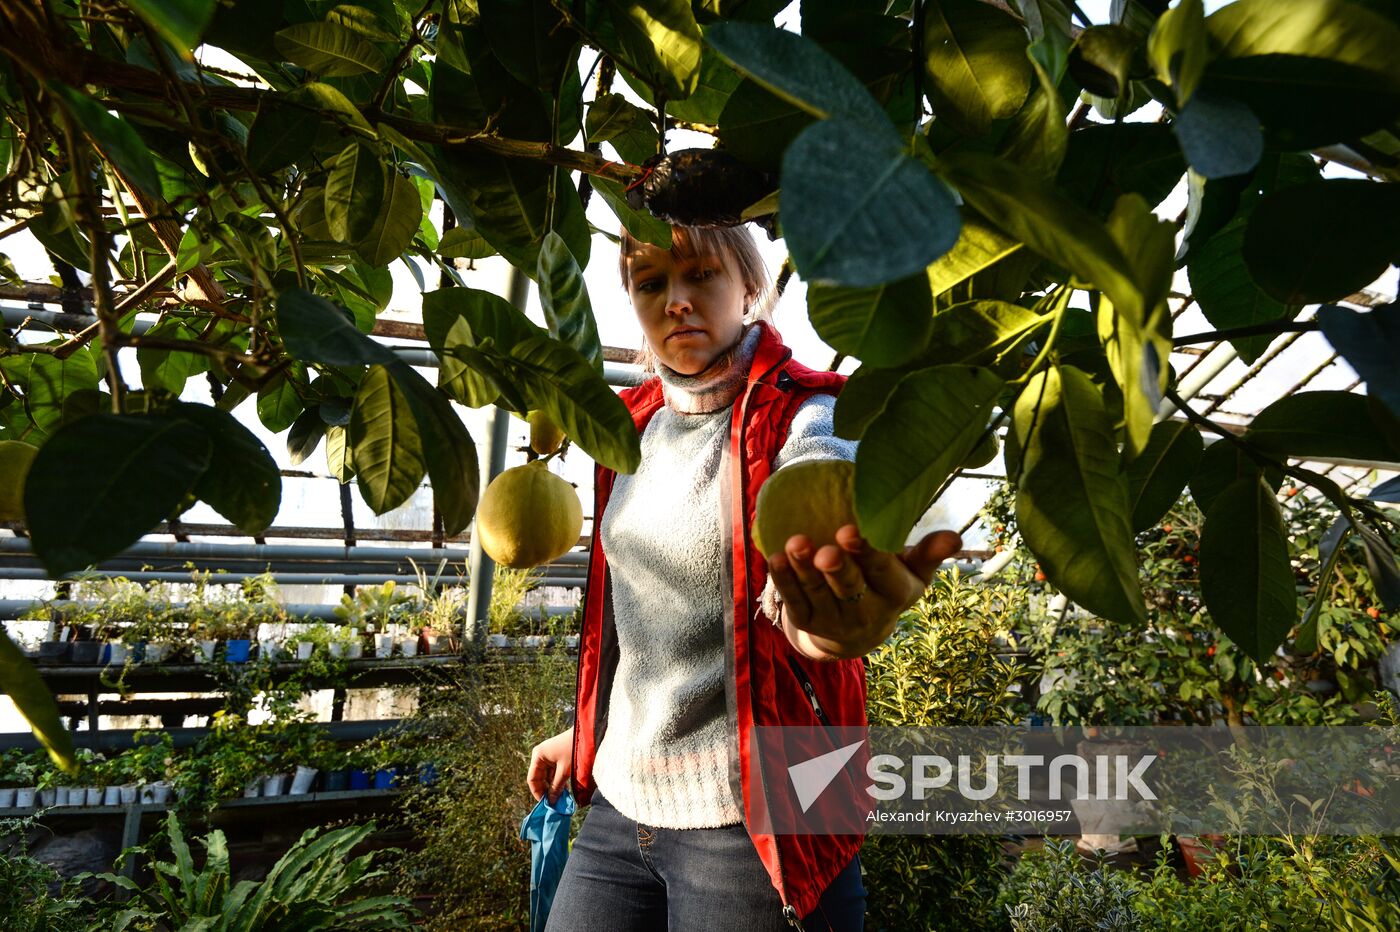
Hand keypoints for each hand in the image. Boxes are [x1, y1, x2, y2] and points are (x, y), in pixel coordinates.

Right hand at [527, 726, 573, 802]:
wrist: (588, 734)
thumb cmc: (574, 750)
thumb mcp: (565, 771)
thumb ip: (556, 787)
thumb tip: (551, 802)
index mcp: (538, 756)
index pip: (532, 779)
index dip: (537, 792)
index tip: (545, 803)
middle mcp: (540, 756)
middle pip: (539, 778)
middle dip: (546, 790)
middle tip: (554, 803)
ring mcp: (548, 756)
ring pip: (547, 776)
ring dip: (552, 787)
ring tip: (560, 798)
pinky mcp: (556, 757)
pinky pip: (553, 772)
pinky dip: (557, 781)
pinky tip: (564, 789)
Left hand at [767, 525, 961, 660]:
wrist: (856, 634)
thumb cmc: (888, 587)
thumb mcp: (912, 574)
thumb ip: (928, 554)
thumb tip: (954, 537)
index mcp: (894, 595)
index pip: (882, 573)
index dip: (868, 554)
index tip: (852, 531)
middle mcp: (864, 612)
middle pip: (849, 588)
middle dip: (837, 569)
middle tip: (827, 550)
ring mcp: (832, 619)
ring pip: (816, 592)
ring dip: (803, 569)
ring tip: (795, 544)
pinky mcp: (806, 621)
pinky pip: (793, 600)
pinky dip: (783, 580)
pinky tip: (775, 557)